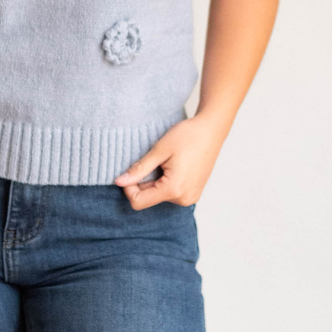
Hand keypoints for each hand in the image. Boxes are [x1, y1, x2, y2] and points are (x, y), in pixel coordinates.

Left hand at [113, 111, 227, 209]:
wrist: (212, 130)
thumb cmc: (188, 136)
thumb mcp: (159, 151)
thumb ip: (139, 169)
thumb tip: (119, 182)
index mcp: (174, 189)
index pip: (138, 202)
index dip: (129, 188)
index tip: (132, 170)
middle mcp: (183, 198)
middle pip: (149, 199)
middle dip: (144, 182)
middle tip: (155, 161)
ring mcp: (190, 197)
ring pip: (159, 195)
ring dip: (155, 181)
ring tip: (167, 162)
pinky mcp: (193, 193)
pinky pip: (171, 193)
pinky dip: (166, 182)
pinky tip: (174, 166)